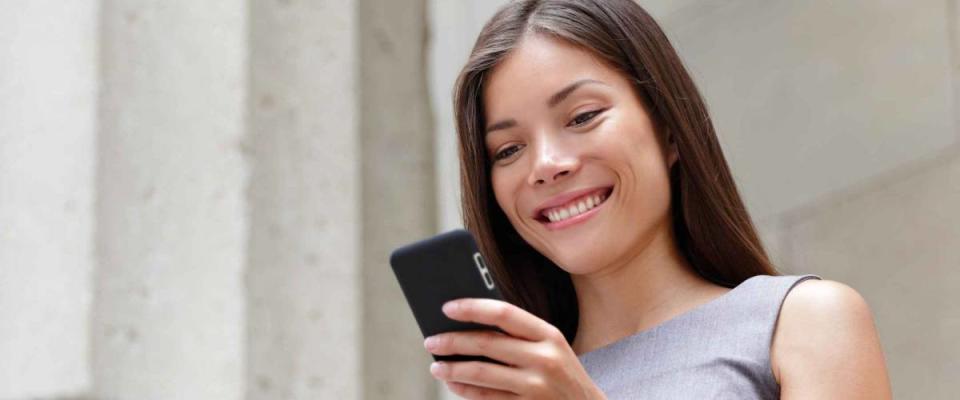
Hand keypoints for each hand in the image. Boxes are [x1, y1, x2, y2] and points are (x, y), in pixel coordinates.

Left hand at [423, 298, 605, 398]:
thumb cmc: (561, 372)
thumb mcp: (550, 347)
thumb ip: (518, 334)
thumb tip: (468, 324)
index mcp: (548, 334)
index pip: (503, 313)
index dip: (472, 308)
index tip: (447, 307)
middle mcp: (544, 358)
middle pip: (487, 344)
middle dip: (453, 341)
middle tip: (431, 341)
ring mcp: (536, 386)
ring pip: (482, 374)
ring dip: (453, 369)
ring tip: (436, 367)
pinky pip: (487, 397)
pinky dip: (465, 390)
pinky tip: (453, 384)